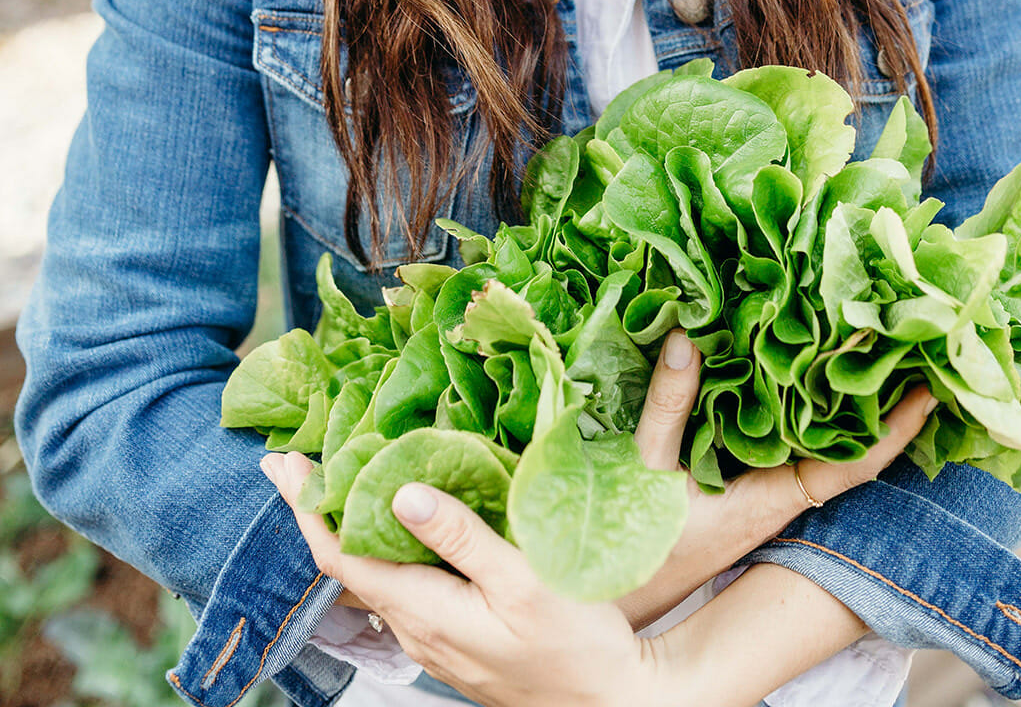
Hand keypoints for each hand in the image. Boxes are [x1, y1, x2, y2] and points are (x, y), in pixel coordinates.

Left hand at [263, 450, 649, 706]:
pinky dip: (384, 544)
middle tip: (295, 463)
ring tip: (336, 480)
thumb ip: (461, 538)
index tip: (285, 466)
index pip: (342, 558)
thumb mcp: (522, 580)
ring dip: (349, 525)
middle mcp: (415, 627)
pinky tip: (396, 521)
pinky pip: (402, 584)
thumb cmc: (574, 643)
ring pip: (373, 574)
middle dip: (319, 511)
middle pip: (348, 564)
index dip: (309, 509)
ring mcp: (433, 636)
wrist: (610, 702)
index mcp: (423, 610)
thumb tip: (402, 494)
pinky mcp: (454, 636)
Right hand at [619, 330, 936, 629]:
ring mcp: (761, 496)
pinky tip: (795, 373)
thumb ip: (670, 405)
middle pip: (844, 449)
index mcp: (769, 500)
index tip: (927, 394)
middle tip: (898, 344)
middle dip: (874, 402)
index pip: (850, 467)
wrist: (615, 595)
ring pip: (816, 446)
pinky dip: (799, 409)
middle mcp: (777, 499)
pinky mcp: (741, 489)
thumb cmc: (635, 542)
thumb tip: (690, 336)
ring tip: (861, 346)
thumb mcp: (646, 466)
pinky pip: (786, 445)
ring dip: (839, 404)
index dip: (892, 433)